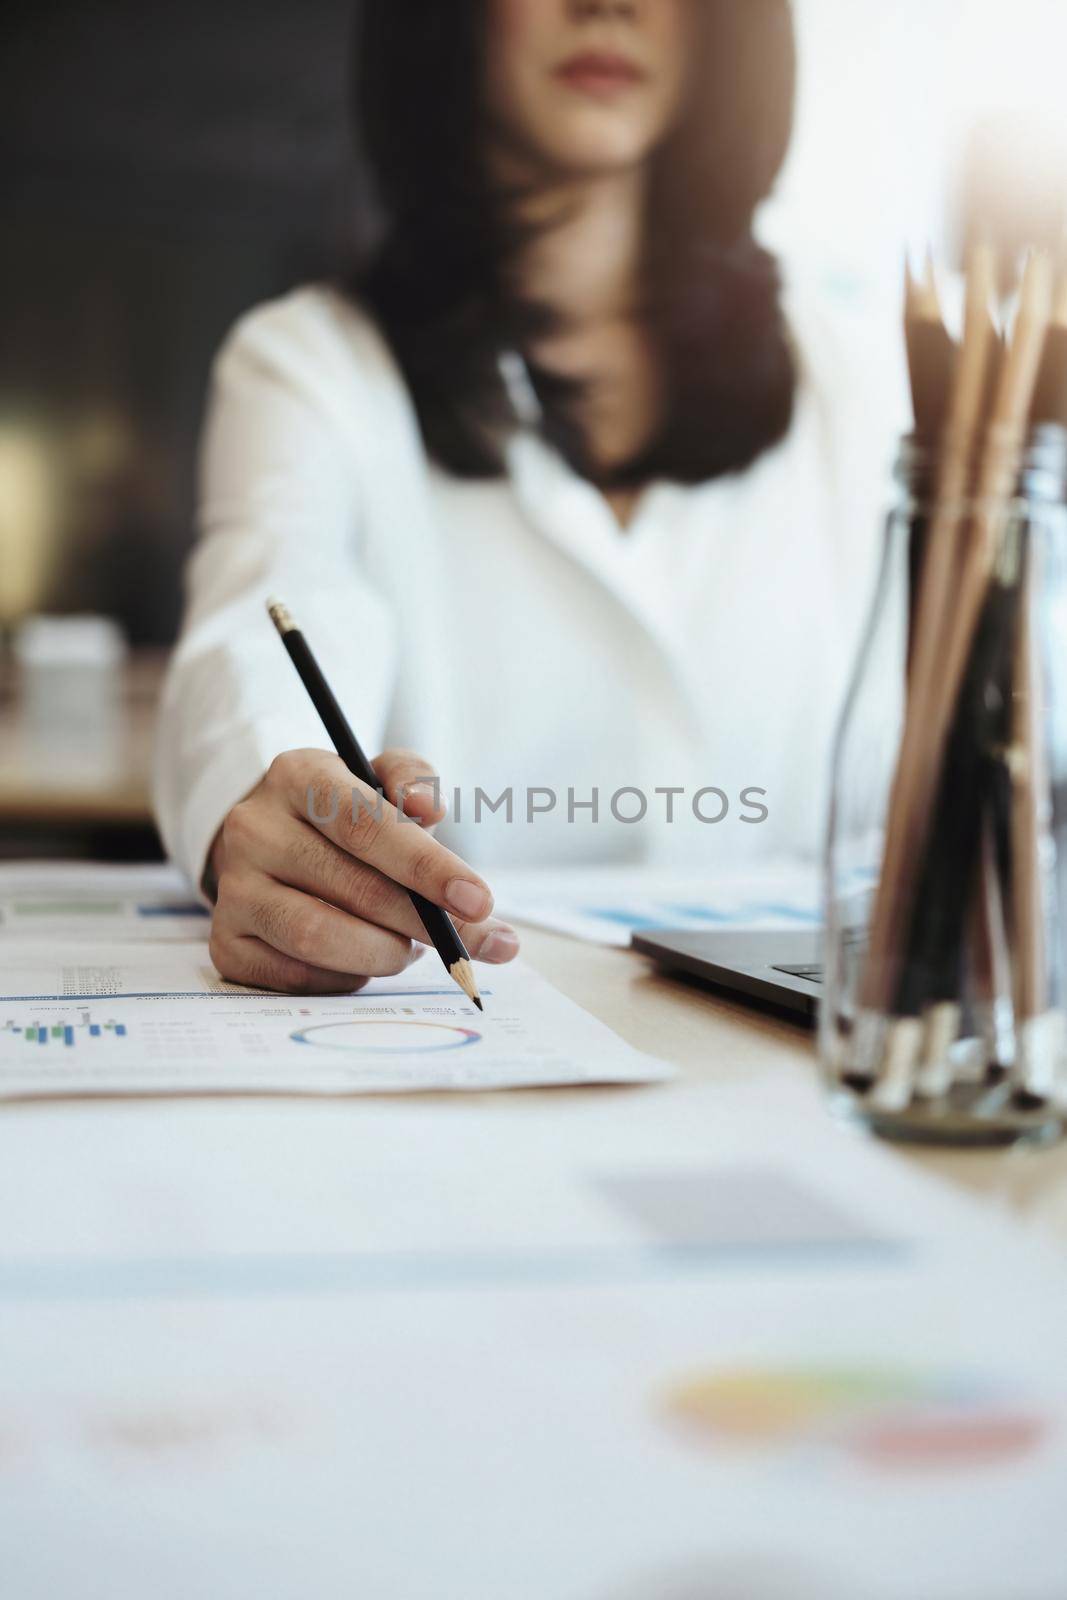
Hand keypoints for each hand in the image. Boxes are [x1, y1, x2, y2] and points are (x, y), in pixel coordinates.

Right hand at [207, 748, 519, 992]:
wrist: (266, 844)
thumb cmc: (340, 815)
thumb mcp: (375, 778)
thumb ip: (412, 779)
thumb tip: (428, 807)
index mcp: (297, 776)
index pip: (365, 823)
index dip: (427, 867)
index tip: (479, 901)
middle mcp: (253, 829)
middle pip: (351, 886)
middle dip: (423, 924)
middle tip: (467, 946)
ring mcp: (232, 889)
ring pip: (319, 936)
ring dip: (383, 954)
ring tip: (407, 949)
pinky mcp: (225, 943)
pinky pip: (296, 976)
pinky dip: (345, 978)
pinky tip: (362, 962)